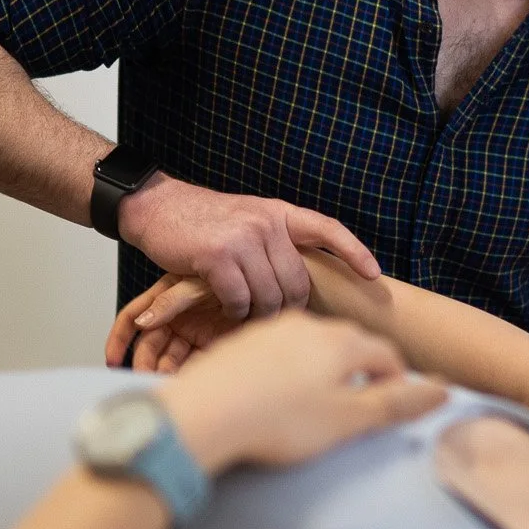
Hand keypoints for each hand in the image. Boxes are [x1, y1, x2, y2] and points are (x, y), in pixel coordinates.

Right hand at [108, 274, 228, 370]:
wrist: (263, 276)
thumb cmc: (227, 270)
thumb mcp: (195, 283)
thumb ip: (171, 301)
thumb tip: (141, 323)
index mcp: (163, 301)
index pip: (132, 322)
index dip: (119, 341)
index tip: (112, 361)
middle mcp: (174, 319)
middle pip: (149, 347)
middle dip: (144, 364)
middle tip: (145, 377)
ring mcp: (191, 334)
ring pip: (168, 359)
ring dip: (163, 372)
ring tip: (163, 381)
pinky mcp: (209, 346)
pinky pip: (191, 364)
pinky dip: (186, 374)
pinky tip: (184, 382)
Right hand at [115, 174, 379, 320]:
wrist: (155, 207)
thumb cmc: (201, 223)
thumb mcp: (247, 219)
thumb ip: (274, 242)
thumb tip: (301, 281)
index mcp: (278, 212)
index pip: (327, 229)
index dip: (353, 251)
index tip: (374, 274)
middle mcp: (265, 223)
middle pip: (297, 281)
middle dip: (289, 307)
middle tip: (275, 321)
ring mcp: (242, 238)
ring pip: (269, 295)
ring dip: (260, 314)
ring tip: (248, 319)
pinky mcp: (217, 256)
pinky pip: (240, 300)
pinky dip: (235, 312)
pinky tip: (227, 310)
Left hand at [156, 311, 446, 472]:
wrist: (202, 413)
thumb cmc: (279, 421)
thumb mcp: (347, 420)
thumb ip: (395, 405)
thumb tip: (443, 392)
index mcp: (342, 342)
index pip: (386, 354)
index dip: (397, 382)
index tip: (391, 408)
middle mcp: (309, 325)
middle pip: (350, 344)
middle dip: (361, 371)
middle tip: (355, 407)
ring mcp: (272, 330)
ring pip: (313, 344)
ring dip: (322, 369)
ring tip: (313, 402)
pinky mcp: (242, 341)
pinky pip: (279, 350)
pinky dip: (288, 369)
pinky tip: (275, 395)